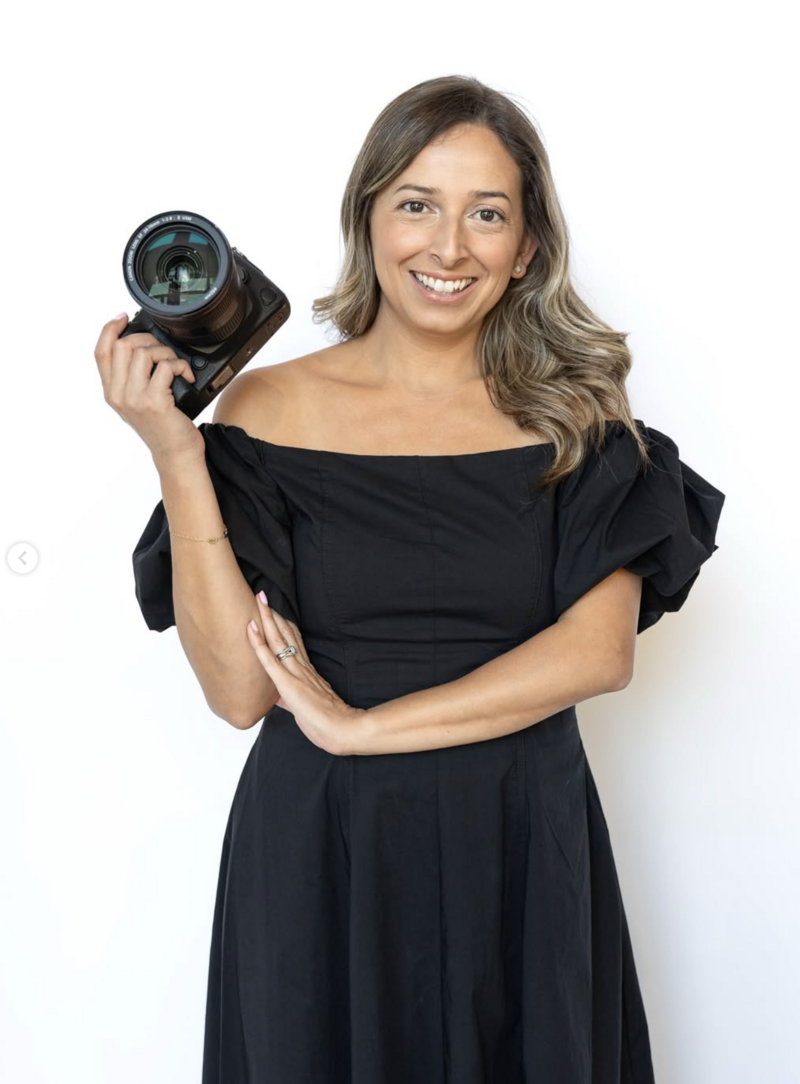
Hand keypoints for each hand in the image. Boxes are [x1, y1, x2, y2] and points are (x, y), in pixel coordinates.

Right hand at [94, 313, 204, 465]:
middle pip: (123, 346)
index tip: (123, 317)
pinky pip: (165, 366)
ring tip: (176, 366)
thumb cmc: (163, 427)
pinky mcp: (154, 401)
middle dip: (147, 340)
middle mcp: (118, 395)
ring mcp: (135, 398)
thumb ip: (131, 378)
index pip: (101, 352)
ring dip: (166, 353)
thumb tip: (138, 345)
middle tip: (163, 352)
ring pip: (144, 352)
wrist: (176, 454)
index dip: (110, 329)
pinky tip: (186, 377)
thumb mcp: (138, 402)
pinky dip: (180, 366)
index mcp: (111, 392)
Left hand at [246, 592, 366, 755]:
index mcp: (307, 671)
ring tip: (258, 599)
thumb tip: (276, 698)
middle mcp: (301, 666)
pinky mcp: (288, 683)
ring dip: (266, 618)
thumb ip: (290, 698)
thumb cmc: (326, 722)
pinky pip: (269, 660)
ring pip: (278, 640)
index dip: (283, 624)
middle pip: (286, 633)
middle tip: (263, 594)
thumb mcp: (304, 707)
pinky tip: (250, 628)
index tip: (275, 609)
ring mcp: (295, 673)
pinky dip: (258, 643)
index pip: (293, 641)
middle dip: (273, 613)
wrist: (341, 729)